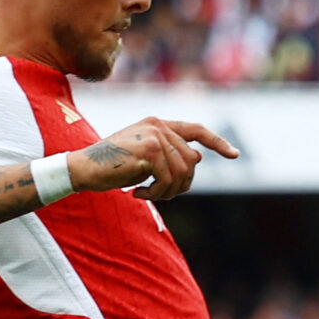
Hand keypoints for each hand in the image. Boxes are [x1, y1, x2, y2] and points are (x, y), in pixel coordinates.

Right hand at [67, 118, 239, 202]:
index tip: (234, 155)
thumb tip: (196, 159)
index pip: (196, 130)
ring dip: (167, 191)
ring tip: (147, 194)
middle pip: (191, 162)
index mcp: (158, 124)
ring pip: (183, 172)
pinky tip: (139, 194)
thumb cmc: (113, 167)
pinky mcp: (150, 149)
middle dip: (180, 185)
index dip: (217, 142)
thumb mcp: (146, 160)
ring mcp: (155, 135)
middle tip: (157, 194)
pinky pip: (168, 179)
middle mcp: (158, 125)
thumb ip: (170, 156)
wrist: (84, 168)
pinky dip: (157, 193)